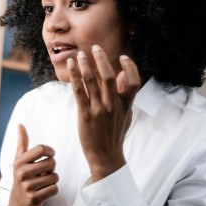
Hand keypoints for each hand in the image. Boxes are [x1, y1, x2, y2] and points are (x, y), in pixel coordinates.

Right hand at [8, 124, 58, 205]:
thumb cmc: (21, 176)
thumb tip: (20, 124)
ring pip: (54, 177)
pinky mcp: (35, 198)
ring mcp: (28, 187)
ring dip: (52, 179)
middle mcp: (22, 173)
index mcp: (19, 161)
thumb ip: (22, 142)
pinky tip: (44, 190)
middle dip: (52, 167)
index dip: (50, 151)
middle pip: (51, 163)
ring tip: (44, 181)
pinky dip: (53, 189)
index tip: (50, 154)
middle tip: (45, 171)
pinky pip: (54, 189)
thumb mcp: (19, 159)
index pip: (41, 149)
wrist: (17, 203)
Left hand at [67, 44, 139, 181]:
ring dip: (85, 64)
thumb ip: (124, 95)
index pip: (134, 82)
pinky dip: (74, 75)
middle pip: (108, 76)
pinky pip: (78, 90)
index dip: (130, 67)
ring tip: (80, 54)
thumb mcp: (125, 115)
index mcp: (126, 105)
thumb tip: (121, 74)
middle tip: (95, 47)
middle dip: (101, 59)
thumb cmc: (114, 134)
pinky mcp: (85, 114)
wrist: (106, 157)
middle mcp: (113, 106)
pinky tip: (71, 65)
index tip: (123, 57)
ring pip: (91, 81)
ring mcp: (99, 110)